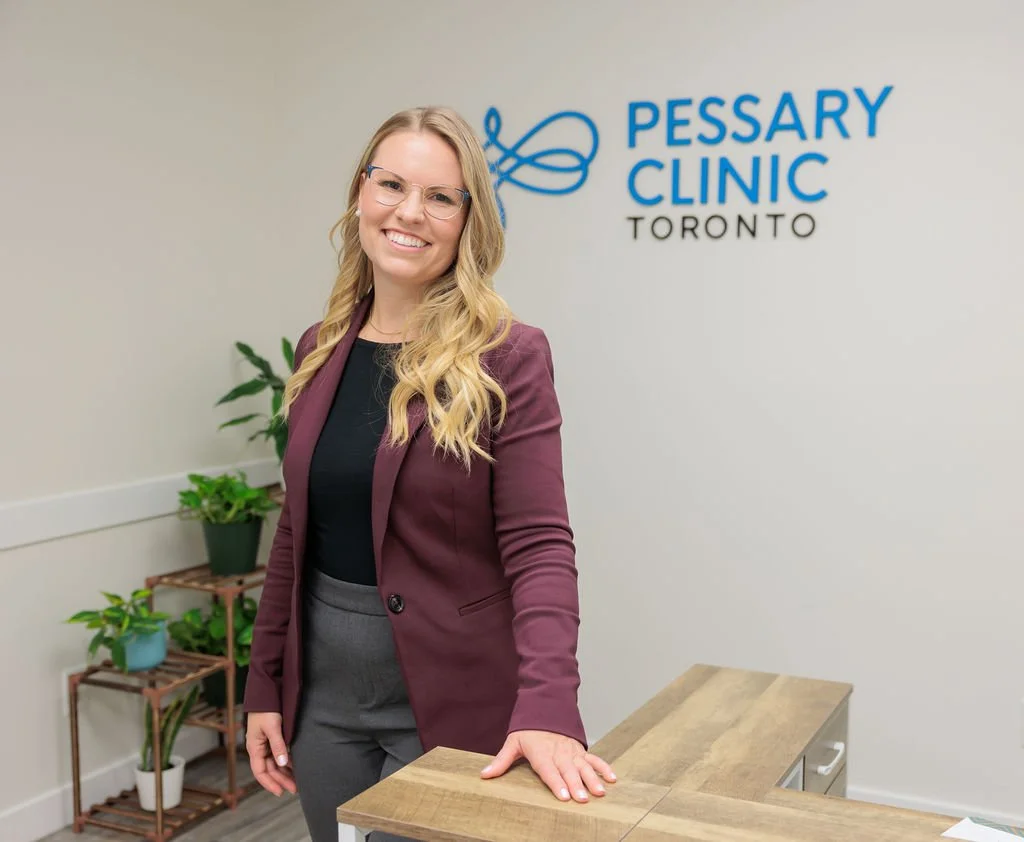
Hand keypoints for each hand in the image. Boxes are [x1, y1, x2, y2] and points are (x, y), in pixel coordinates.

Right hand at [245, 712, 297, 795]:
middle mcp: (258, 748)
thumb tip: (282, 763)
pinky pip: (278, 754)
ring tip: (297, 780)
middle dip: (281, 780)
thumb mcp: (272, 727)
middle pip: (269, 769)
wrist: (266, 691)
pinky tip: (295, 765)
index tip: (281, 792)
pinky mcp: (272, 737)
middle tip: (295, 788)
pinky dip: (286, 761)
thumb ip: (278, 745)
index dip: (270, 784)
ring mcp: (265, 743)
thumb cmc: (266, 709)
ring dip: (284, 772)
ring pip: (274, 763)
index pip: (260, 772)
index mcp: (254, 747)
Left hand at [480, 730, 616, 802]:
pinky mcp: (580, 750)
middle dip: (576, 785)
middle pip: (568, 770)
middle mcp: (558, 752)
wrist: (545, 707)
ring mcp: (571, 751)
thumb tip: (484, 775)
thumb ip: (501, 761)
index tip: (564, 795)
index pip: (548, 769)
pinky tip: (612, 778)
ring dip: (592, 779)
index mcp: (541, 751)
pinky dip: (604, 767)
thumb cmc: (528, 729)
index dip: (556, 782)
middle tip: (582, 799)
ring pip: (583, 766)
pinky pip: (594, 759)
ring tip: (599, 792)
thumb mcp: (513, 742)